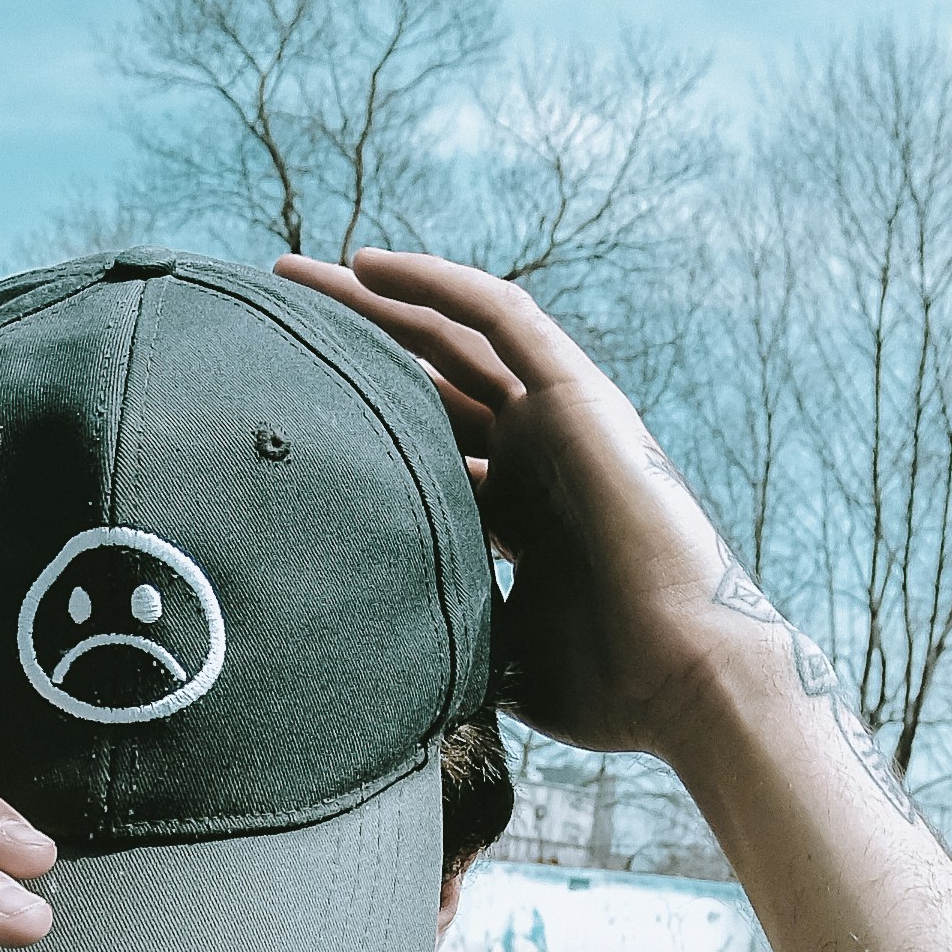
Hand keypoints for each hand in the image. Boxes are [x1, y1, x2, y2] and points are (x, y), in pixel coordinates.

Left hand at [283, 247, 763, 761]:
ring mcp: (558, 420)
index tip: (274, 415)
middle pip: (424, 379)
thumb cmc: (604, 688)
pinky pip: (501, 315)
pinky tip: (369, 264)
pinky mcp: (579, 396)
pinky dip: (437, 283)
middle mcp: (535, 455)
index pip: (422, 446)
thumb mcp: (491, 655)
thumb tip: (356, 659)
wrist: (684, 678)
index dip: (353, 422)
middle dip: (348, 346)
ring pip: (452, 334)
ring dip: (376, 298)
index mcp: (518, 513)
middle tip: (267, 322)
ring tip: (294, 276)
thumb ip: (438, 629)